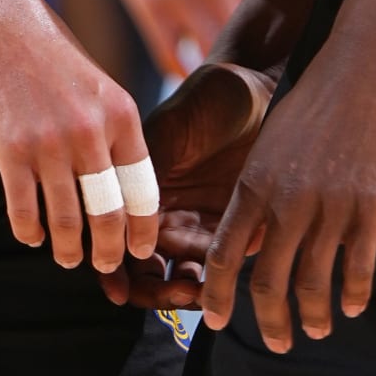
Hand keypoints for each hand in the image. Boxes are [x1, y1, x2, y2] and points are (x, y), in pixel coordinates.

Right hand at [0, 0, 158, 274]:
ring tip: (67, 259)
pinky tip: (31, 236)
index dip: (143, 229)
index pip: (142, 190)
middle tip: (104, 267)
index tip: (141, 252)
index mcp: (121, 114)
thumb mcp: (99, 86)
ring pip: (65, 220)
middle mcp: (90, 131)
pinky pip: (24, 209)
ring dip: (67, 249)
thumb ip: (112, 131)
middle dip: (108, 251)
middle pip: (108, 214)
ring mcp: (49, 143)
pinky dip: (29, 231)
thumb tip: (121, 189)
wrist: (0, 23)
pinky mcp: (9, 149)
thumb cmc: (52, 55)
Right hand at [97, 55, 275, 307]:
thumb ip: (145, 174)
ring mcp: (202, 220)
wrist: (260, 82)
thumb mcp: (171, 130)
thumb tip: (128, 223)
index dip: (115, 272)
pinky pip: (229, 257)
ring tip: (205, 288)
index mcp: (140, 192)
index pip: (118, 243)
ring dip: (193, 290)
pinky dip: (230, 266)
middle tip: (178, 293)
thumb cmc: (209, 97)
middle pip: (152, 272)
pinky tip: (239, 257)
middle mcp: (168, 213)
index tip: (120, 292)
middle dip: (159, 292)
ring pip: (188, 274)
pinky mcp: (238, 220)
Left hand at [200, 44, 375, 351]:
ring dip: (314, 316)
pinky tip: (354, 306)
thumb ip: (263, 189)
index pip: (224, 254)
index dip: (217, 294)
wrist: (367, 66)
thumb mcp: (273, 142)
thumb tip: (255, 235)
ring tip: (319, 330)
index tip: (215, 321)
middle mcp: (287, 202)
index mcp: (254, 183)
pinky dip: (354, 294)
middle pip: (268, 282)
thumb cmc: (319, 99)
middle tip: (277, 344)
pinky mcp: (370, 207)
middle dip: (270, 322)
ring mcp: (330, 207)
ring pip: (314, 283)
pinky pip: (358, 266)